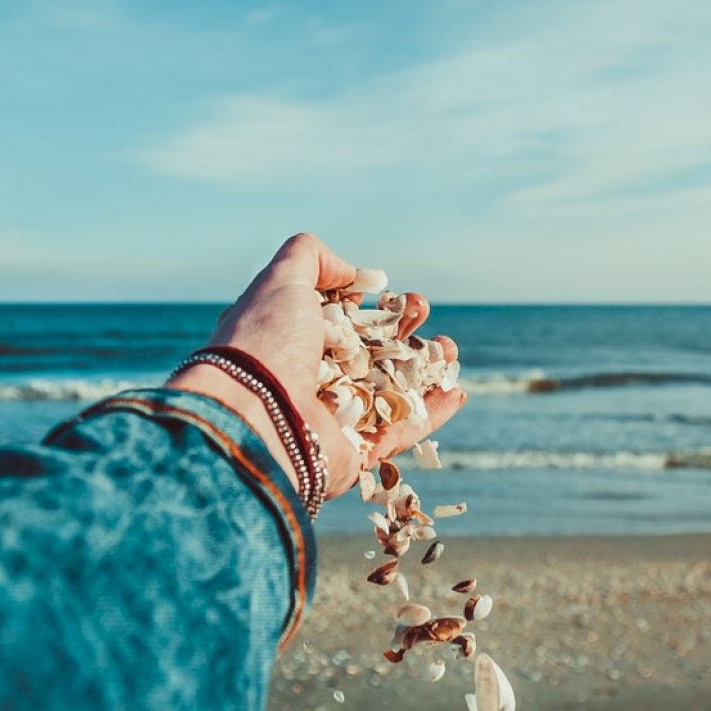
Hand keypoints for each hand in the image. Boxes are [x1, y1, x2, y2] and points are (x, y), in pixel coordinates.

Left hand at [166, 233, 465, 499]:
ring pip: (391, 391)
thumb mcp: (280, 281)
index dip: (372, 305)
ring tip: (450, 348)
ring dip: (425, 368)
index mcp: (291, 343)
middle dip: (403, 328)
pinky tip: (455, 390)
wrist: (254, 417)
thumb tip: (349, 272)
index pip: (340, 322)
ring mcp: (334, 420)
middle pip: (370, 352)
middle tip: (422, 306)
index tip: (395, 292)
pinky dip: (431, 414)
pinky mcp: (355, 454)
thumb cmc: (264, 344)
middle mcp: (311, 382)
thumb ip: (309, 256)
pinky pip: (402, 433)